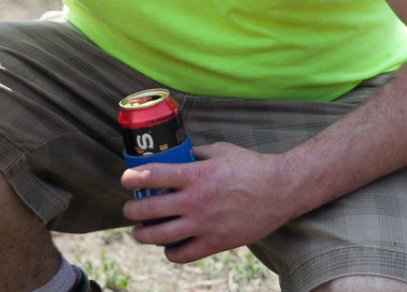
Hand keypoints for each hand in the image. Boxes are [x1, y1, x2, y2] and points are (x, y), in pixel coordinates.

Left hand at [121, 142, 299, 263]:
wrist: (282, 190)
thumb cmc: (251, 166)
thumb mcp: (219, 150)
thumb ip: (195, 154)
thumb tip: (175, 155)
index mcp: (196, 174)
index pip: (153, 175)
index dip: (132, 177)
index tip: (125, 179)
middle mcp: (197, 201)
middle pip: (150, 209)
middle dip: (132, 210)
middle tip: (129, 208)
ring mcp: (206, 224)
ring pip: (161, 236)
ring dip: (143, 235)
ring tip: (139, 232)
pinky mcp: (217, 243)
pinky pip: (183, 255)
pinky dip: (170, 252)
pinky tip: (168, 246)